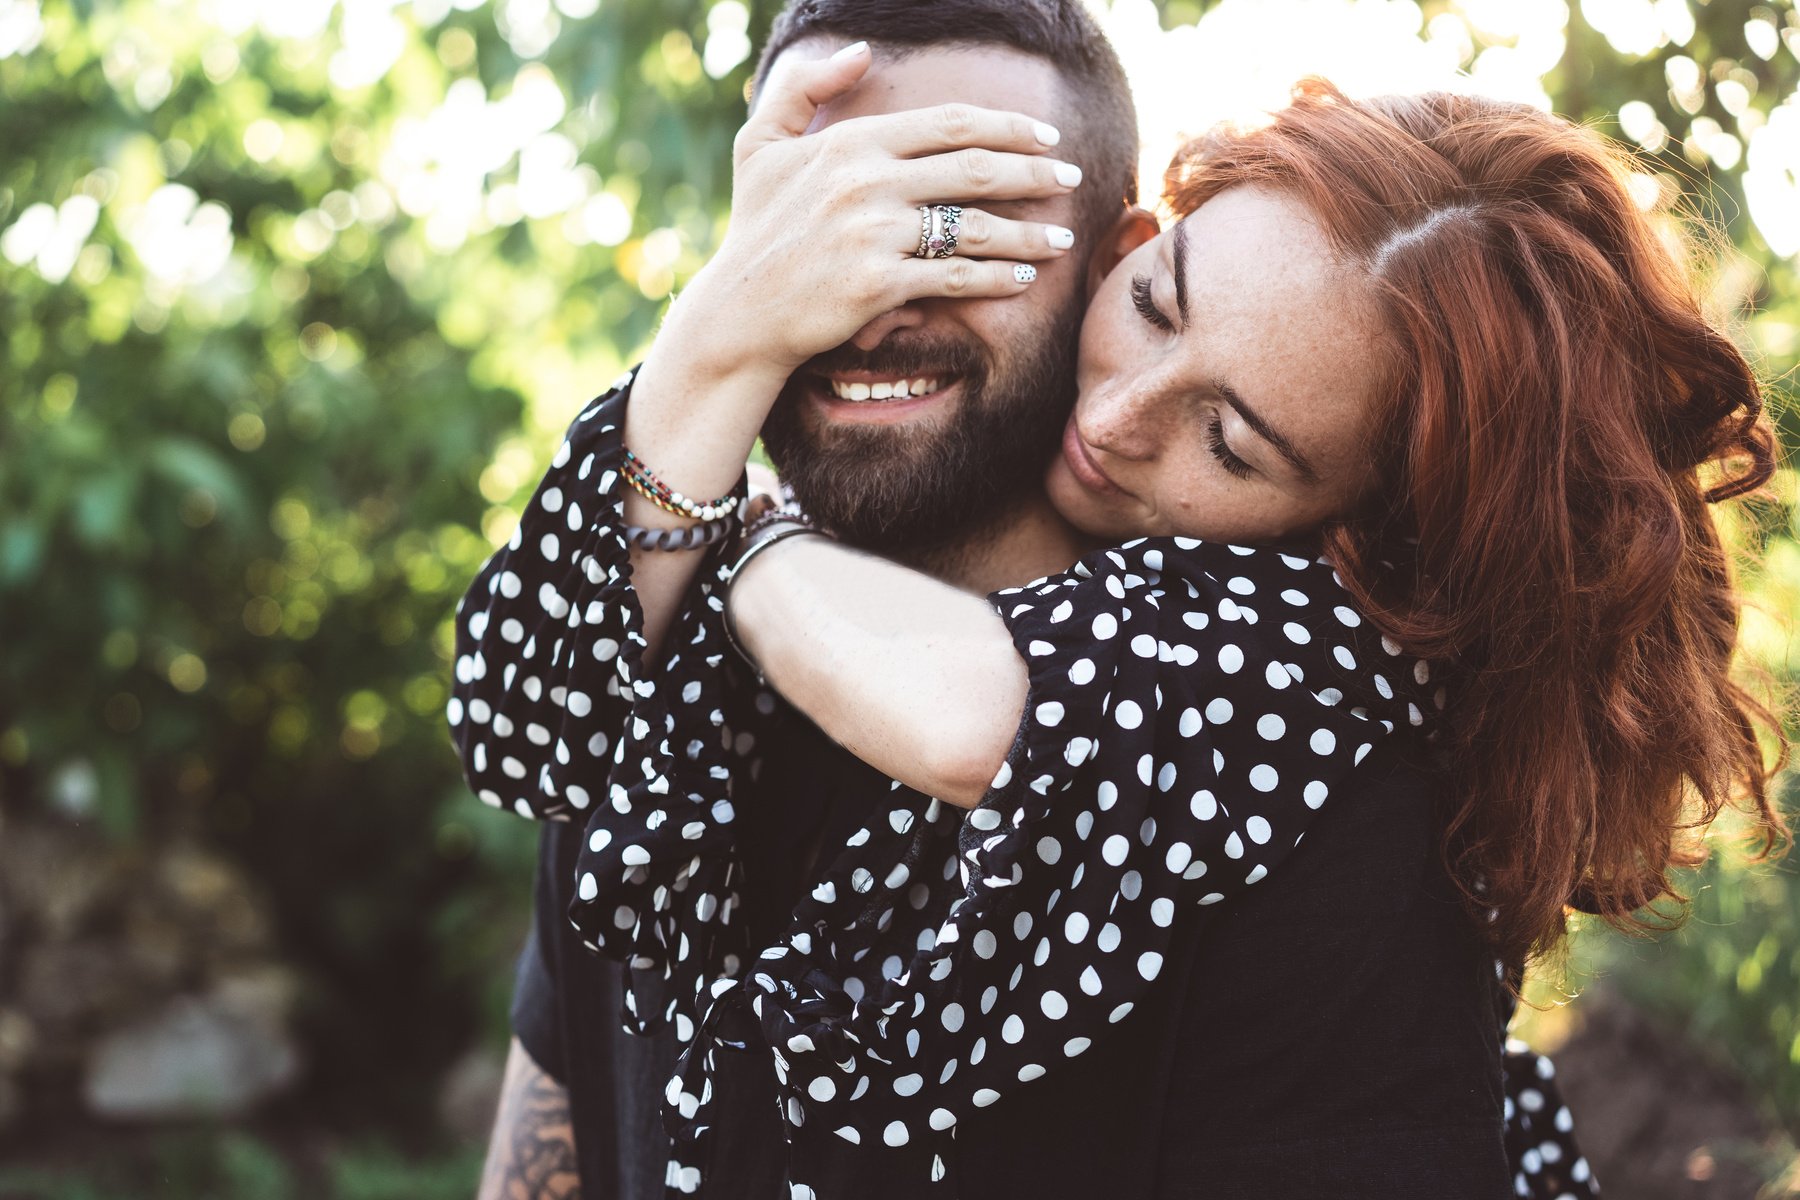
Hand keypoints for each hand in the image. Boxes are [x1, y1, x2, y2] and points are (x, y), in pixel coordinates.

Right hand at [677, 41, 1082, 379]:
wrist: (739, 312)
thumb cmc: (754, 229)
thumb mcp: (759, 143)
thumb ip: (803, 87)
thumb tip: (860, 51)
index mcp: (851, 143)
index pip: (950, 124)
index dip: (1008, 126)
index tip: (1046, 137)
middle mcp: (866, 182)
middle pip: (976, 168)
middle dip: (1035, 173)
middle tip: (1072, 180)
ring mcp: (873, 234)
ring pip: (974, 225)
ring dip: (1028, 232)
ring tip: (1062, 238)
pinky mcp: (877, 286)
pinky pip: (954, 278)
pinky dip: (996, 278)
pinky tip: (1024, 279)